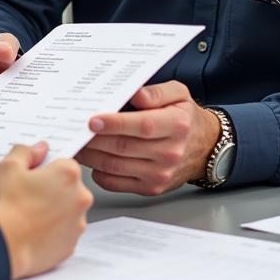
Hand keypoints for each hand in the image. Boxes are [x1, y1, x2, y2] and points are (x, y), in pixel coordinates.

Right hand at [0, 142, 92, 279]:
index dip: (47, 170)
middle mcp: (80, 197)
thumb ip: (26, 152)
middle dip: (53, 190)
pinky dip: (53, 232)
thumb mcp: (9, 167)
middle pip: (69, 188)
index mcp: (68, 174)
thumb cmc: (9, 206)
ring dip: (55, 212)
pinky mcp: (72, 244)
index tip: (34, 177)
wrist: (6, 245)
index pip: (64, 164)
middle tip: (30, 196)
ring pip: (68, 211)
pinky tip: (35, 231)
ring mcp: (78, 223)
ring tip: (30, 216)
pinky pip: (64, 233)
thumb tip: (39, 149)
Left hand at [74, 81, 221, 195]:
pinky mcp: (150, 188)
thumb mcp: (178, 94)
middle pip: (123, 147)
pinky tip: (92, 159)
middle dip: (94, 139)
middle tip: (74, 129)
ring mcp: (160, 174)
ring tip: (77, 142)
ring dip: (91, 155)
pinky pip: (116, 183)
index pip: (142, 125)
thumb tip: (135, 94)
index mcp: (176, 125)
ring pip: (115, 166)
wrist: (204, 148)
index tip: (93, 120)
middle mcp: (169, 152)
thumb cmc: (185, 118)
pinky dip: (99, 172)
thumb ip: (156, 92)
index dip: (115, 123)